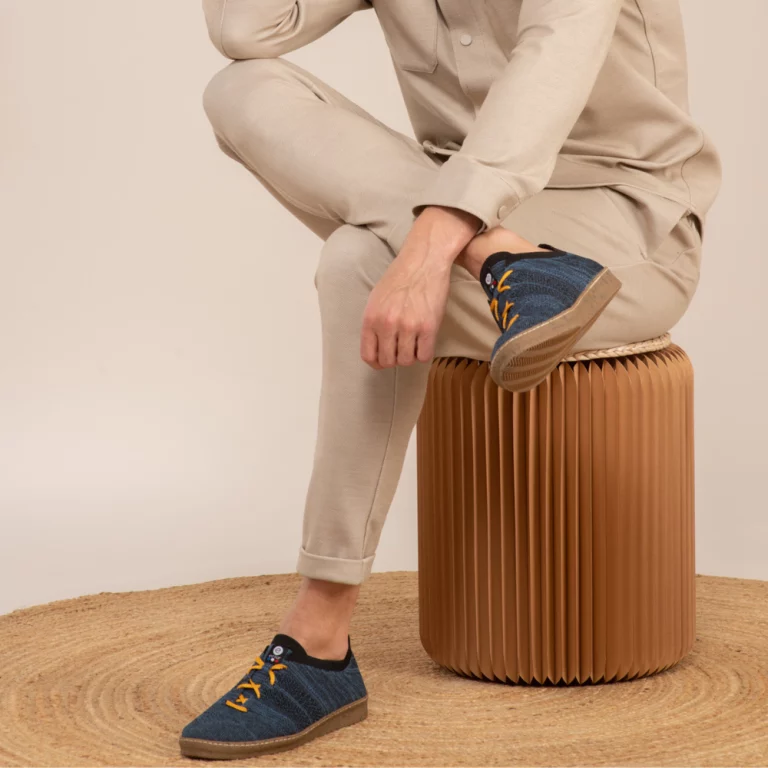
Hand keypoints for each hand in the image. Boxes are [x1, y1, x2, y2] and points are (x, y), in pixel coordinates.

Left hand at [360, 206, 480, 368]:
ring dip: (410, 356)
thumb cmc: (400, 278)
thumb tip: (376, 347)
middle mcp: (386, 324)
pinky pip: (424, 356)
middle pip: (388, 361)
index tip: (384, 360)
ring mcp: (408, 326)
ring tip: (414, 343)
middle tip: (402, 349)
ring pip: (406, 361)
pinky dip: (424, 353)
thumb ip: (373, 323)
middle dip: (395, 359)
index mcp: (371, 318)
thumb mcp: (376, 299)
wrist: (423, 261)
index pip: (368, 356)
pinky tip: (424, 342)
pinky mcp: (428, 327)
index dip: (377, 362)